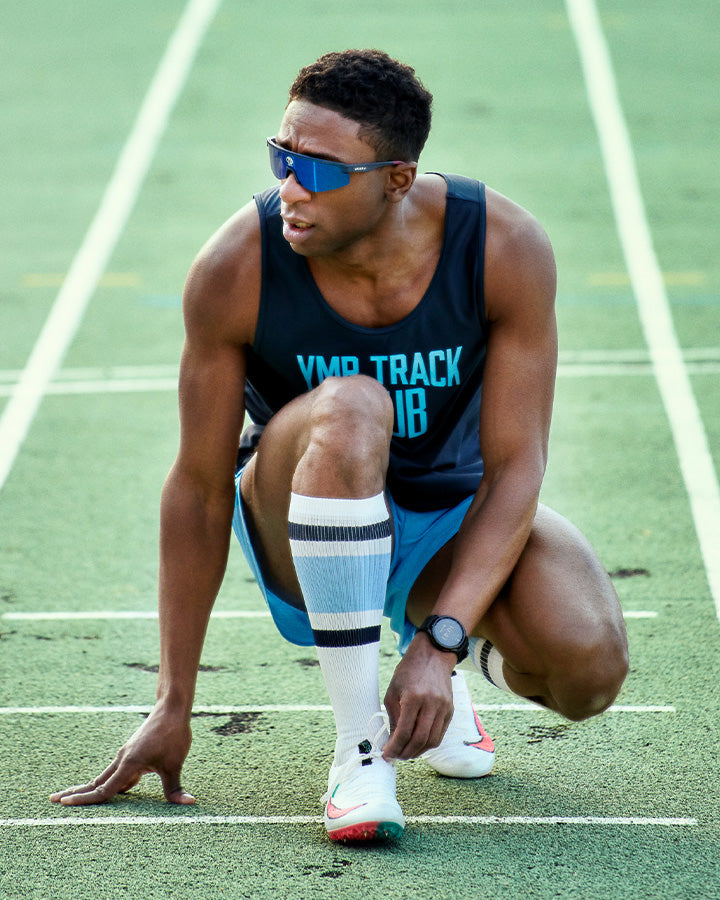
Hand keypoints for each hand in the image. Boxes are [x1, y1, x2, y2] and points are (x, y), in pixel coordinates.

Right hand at [50, 705, 194, 805]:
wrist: (172, 708)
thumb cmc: (174, 735)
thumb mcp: (175, 764)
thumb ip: (175, 788)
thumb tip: (189, 803)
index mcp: (129, 764)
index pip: (104, 789)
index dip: (85, 799)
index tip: (65, 803)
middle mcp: (122, 759)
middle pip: (96, 782)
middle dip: (76, 792)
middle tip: (53, 800)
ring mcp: (126, 755)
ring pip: (104, 776)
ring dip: (89, 787)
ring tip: (72, 795)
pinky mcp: (132, 752)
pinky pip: (116, 771)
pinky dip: (107, 781)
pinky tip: (110, 788)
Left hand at [382, 632, 455, 760]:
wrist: (432, 655)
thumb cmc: (408, 671)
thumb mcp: (393, 692)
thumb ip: (393, 718)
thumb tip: (392, 742)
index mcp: (413, 697)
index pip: (404, 732)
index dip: (394, 747)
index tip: (386, 753)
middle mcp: (431, 703)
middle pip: (420, 740)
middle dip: (406, 753)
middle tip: (396, 756)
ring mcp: (444, 707)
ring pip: (432, 740)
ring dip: (418, 751)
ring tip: (406, 752)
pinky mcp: (450, 710)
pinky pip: (440, 734)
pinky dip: (429, 743)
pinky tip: (418, 743)